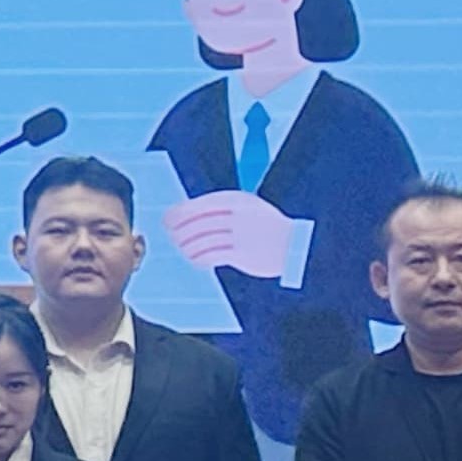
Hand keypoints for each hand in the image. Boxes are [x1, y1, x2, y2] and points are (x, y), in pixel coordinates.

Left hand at [164, 189, 301, 279]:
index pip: (198, 206)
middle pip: (196, 224)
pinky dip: (199, 259)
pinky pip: (211, 256)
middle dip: (179, 232)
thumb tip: (182, 214)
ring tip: (184, 250)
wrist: (295, 244)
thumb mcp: (246, 208)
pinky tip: (197, 261)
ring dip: (187, 247)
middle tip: (174, 238)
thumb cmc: (264, 226)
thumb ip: (219, 208)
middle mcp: (237, 215)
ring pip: (201, 241)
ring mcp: (240, 234)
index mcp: (236, 200)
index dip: (177, 214)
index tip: (166, 221)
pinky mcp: (242, 253)